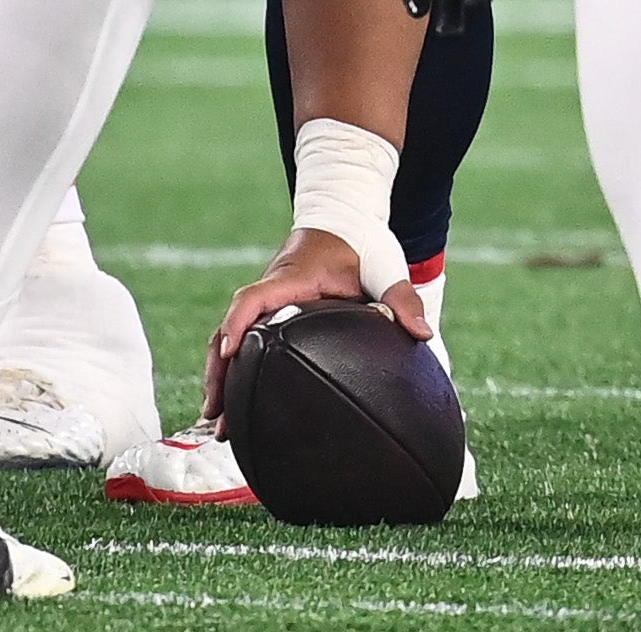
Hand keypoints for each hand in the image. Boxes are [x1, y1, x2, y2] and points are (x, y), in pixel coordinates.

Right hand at [203, 228, 428, 415]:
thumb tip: (423, 334)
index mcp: (292, 279)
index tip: (229, 352)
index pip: (254, 298)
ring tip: (219, 422)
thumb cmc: (362, 241)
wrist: (344, 218)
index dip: (237, 324)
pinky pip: (245, 340)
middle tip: (218, 412)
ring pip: (231, 339)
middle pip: (231, 329)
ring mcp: (267, 303)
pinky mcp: (270, 314)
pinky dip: (235, 369)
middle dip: (220, 370)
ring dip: (221, 376)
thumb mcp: (385, 265)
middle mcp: (271, 291)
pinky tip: (237, 403)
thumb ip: (402, 298)